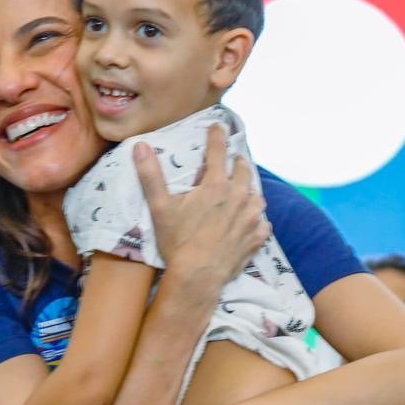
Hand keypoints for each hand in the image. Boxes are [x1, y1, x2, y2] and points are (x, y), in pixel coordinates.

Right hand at [135, 122, 268, 285]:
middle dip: (237, 162)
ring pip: (257, 195)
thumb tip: (140, 146)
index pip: (218, 151)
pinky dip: (257, 219)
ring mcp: (251, 218)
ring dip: (249, 190)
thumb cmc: (177, 241)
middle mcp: (239, 197)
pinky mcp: (257, 238)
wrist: (197, 277)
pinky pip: (263, 222)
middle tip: (232, 161)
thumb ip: (151, 175)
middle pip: (243, 170)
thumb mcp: (160, 207)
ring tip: (242, 191)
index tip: (217, 126)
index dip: (216, 135)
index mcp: (216, 185)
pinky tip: (250, 221)